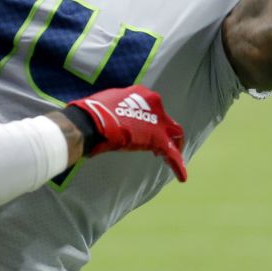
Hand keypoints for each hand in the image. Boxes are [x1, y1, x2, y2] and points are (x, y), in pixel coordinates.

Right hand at [66, 85, 186, 181]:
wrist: (90, 122)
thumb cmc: (93, 113)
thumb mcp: (110, 103)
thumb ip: (120, 108)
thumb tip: (117, 115)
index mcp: (142, 93)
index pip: (153, 109)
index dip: (151, 122)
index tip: (145, 132)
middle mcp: (154, 103)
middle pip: (167, 121)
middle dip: (166, 134)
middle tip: (159, 148)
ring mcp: (157, 121)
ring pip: (174, 135)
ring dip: (175, 148)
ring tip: (173, 162)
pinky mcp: (157, 138)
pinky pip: (172, 153)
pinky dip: (178, 165)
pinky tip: (181, 177)